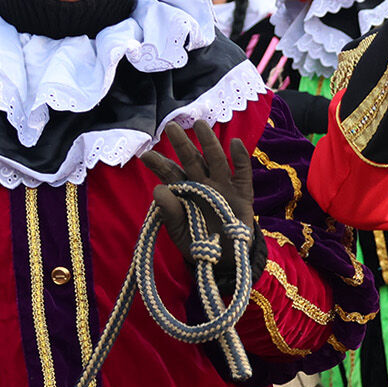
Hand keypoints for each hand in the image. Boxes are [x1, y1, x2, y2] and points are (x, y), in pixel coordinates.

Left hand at [140, 121, 261, 293]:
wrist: (225, 261)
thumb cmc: (198, 243)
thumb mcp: (180, 232)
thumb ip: (170, 212)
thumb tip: (158, 189)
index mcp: (186, 192)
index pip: (171, 174)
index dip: (159, 164)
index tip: (145, 154)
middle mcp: (204, 184)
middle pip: (192, 160)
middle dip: (182, 144)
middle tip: (171, 127)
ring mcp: (223, 187)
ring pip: (216, 160)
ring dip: (209, 143)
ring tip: (200, 125)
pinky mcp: (242, 194)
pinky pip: (242, 174)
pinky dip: (240, 158)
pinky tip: (235, 143)